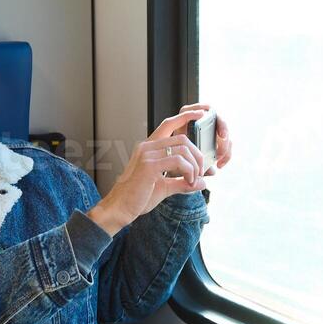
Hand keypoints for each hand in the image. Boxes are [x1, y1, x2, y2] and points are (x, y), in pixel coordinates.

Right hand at [88, 105, 224, 235]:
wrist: (120, 209)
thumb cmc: (137, 198)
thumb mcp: (165, 187)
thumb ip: (182, 182)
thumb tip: (202, 182)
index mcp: (148, 148)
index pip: (168, 124)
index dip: (185, 117)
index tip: (200, 114)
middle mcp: (147, 147)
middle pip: (182, 138)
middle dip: (198, 154)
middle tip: (203, 172)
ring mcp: (147, 155)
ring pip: (183, 148)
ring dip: (195, 165)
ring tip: (194, 179)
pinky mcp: (149, 166)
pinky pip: (178, 161)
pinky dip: (189, 171)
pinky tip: (189, 182)